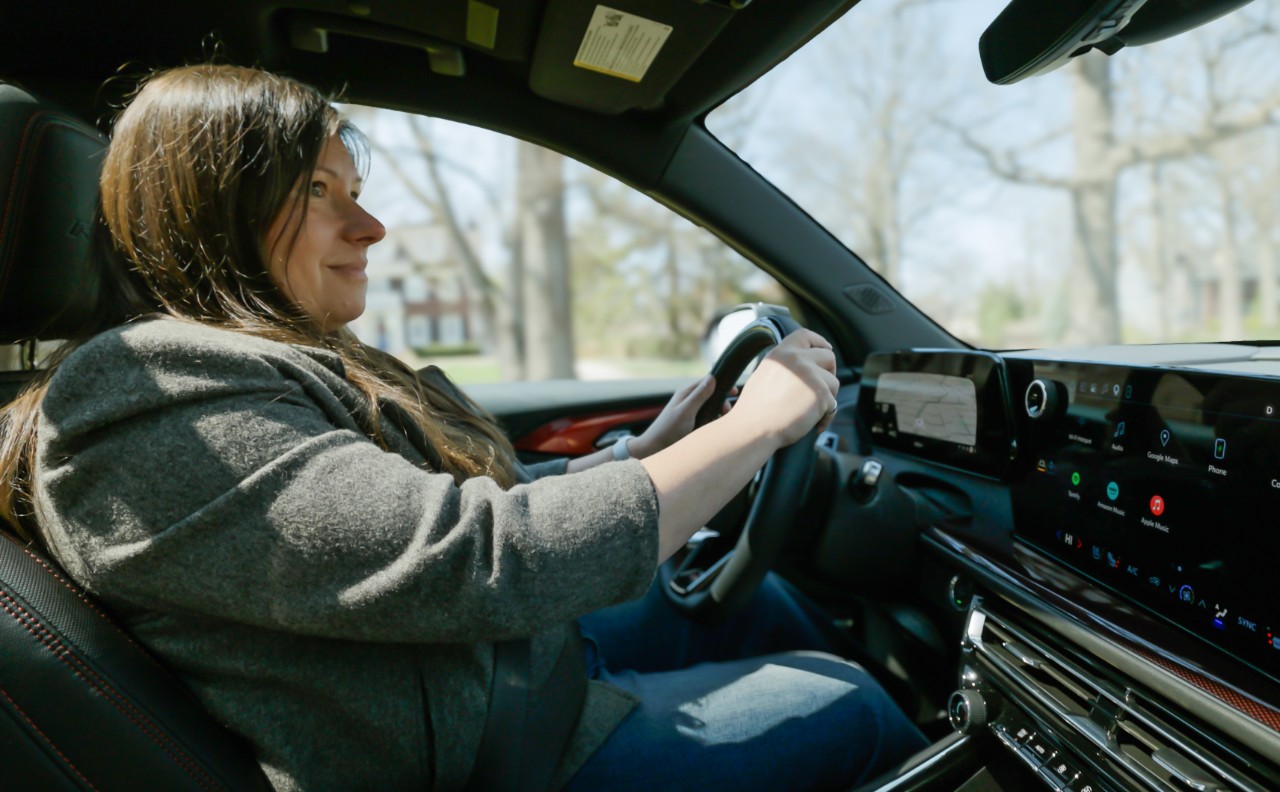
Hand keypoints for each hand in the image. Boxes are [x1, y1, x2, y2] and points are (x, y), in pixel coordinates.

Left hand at [631, 375, 726, 457]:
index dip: (722, 384)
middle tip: (726, 413)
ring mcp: (689, 412)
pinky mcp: (691, 423)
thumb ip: (699, 396)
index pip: (707, 381)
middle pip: (711, 395)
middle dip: (722, 402)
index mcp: (686, 394)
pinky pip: (706, 418)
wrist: (655, 448)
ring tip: (722, 422)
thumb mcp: (686, 412)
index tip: (735, 391)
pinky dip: (713, 421)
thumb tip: (713, 377)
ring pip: (710, 407)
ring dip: (718, 412)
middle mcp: (688, 401)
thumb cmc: (668, 429)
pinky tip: (715, 429)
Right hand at [727, 329, 838, 446]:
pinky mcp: (821, 393)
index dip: (819, 341)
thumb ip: (785, 366)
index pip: (805, 335)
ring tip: (813, 411)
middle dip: (830, 371)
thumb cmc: (755, 409)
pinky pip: (833, 404)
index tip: (826, 348)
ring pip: (833, 382)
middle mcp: (797, 360)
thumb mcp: (765, 374)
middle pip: (828, 356)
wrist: (754, 427)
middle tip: (822, 387)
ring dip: (827, 397)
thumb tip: (804, 367)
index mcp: (782, 354)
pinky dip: (826, 416)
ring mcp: (811, 375)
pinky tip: (814, 424)